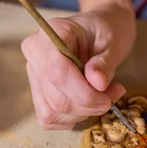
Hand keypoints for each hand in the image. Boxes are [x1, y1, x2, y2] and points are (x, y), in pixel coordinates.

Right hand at [22, 4, 135, 128]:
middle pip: (56, 98)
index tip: (108, 97)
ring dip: (83, 112)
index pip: (57, 72)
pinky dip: (73, 117)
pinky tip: (87, 104)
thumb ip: (104, 63)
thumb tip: (97, 83)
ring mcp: (33, 74)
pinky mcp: (37, 92)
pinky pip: (50, 118)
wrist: (101, 29)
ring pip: (53, 111)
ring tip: (104, 96)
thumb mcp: (112, 42)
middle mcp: (34, 54)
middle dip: (89, 105)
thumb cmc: (107, 31)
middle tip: (113, 95)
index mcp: (50, 34)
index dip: (84, 93)